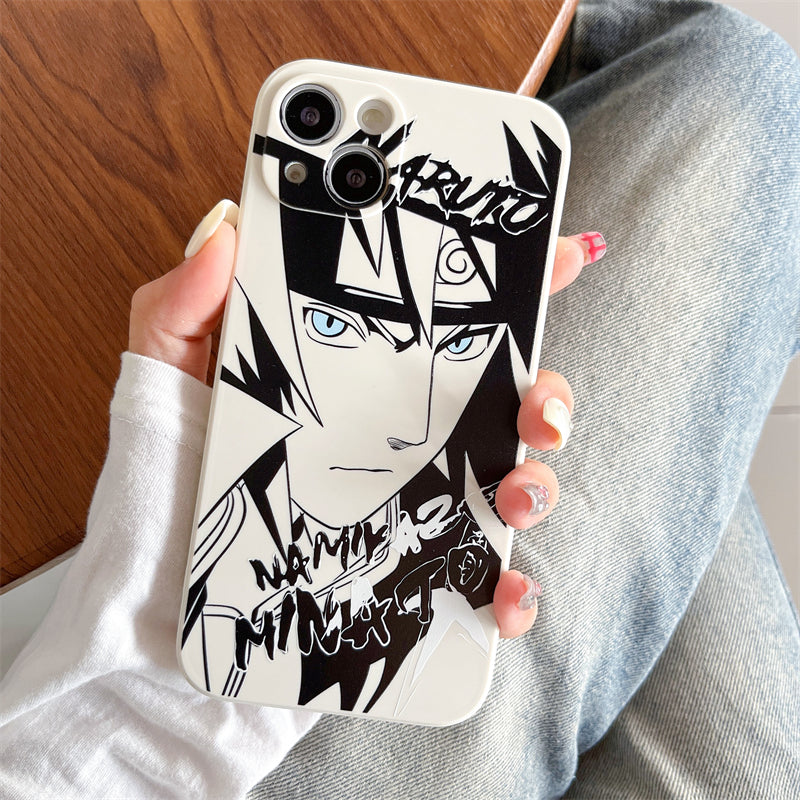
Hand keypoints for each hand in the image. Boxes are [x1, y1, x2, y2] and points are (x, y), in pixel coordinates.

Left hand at [129, 201, 604, 639]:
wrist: (160, 590)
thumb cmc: (167, 477)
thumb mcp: (169, 374)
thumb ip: (186, 302)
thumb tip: (227, 228)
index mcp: (364, 376)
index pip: (451, 320)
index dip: (514, 281)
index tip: (558, 253)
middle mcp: (403, 436)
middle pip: (507, 401)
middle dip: (548, 394)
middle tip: (536, 404)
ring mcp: (415, 504)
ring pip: (514, 483)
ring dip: (538, 483)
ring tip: (514, 491)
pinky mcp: (413, 575)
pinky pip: (483, 581)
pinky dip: (514, 591)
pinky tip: (503, 589)